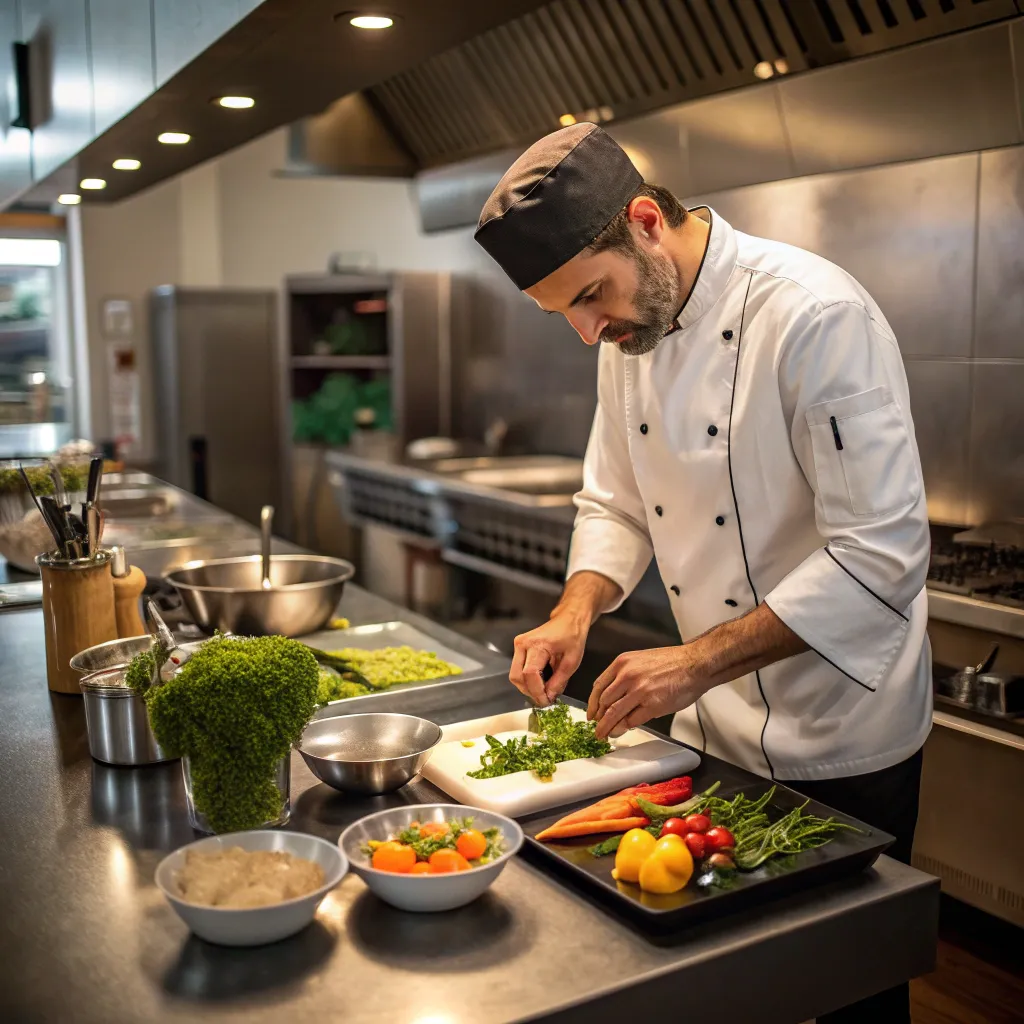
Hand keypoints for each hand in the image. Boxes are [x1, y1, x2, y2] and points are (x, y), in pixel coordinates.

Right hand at [509, 611, 588, 705]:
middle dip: (530, 692)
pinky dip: (527, 679)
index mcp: (538, 644)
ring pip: (515, 675)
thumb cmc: (573, 636)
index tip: (546, 702)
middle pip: (517, 676)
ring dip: (527, 687)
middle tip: (544, 700)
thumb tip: (549, 697)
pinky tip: (540, 682)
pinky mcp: (518, 647)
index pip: (530, 674)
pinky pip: (518, 669)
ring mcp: (518, 644)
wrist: (568, 619)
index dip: (537, 691)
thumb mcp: (572, 661)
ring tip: (543, 691)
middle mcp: (523, 644)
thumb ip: (559, 681)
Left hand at [587, 645, 710, 739]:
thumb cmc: (672, 662)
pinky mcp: (652, 705)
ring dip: (607, 727)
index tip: (591, 713)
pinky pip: (632, 720)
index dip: (592, 704)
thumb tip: (612, 697)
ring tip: (604, 734)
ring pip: (614, 714)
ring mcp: (639, 691)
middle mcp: (628, 676)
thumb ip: (624, 676)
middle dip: (598, 718)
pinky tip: (625, 729)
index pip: (599, 686)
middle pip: (604, 702)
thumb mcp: (640, 660)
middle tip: (597, 727)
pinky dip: (626, 727)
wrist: (694, 663)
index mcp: (622, 663)